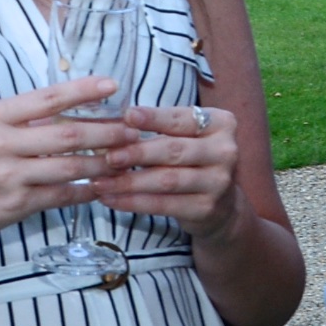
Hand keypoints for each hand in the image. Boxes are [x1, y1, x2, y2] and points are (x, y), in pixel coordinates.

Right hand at [0, 77, 134, 252]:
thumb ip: (28, 121)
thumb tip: (79, 109)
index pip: (47, 98)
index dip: (83, 91)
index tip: (112, 85)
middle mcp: (0, 143)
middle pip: (67, 134)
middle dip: (106, 132)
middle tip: (132, 130)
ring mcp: (9, 175)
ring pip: (70, 167)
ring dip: (103, 164)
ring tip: (126, 159)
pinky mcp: (17, 203)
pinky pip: (63, 195)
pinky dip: (87, 190)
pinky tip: (103, 186)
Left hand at [94, 102, 245, 235]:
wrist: (222, 205)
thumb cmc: (193, 161)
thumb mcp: (186, 137)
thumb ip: (160, 128)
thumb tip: (114, 124)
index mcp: (221, 124)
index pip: (182, 119)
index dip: (154, 118)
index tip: (127, 116)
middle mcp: (225, 151)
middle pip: (174, 150)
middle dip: (138, 153)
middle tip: (108, 156)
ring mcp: (218, 182)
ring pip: (167, 180)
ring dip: (129, 182)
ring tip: (100, 182)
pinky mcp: (206, 208)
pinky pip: (164, 205)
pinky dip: (134, 202)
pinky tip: (112, 200)